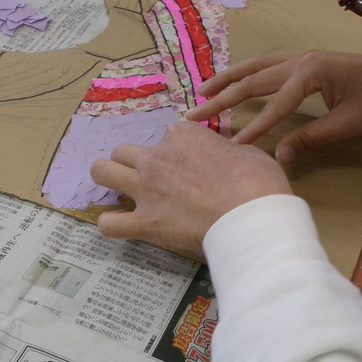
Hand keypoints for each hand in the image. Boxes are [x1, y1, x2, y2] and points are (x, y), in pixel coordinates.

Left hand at [90, 121, 291, 251]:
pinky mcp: (145, 222)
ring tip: (120, 191)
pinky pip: (109, 223)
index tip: (189, 165)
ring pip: (102, 172)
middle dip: (133, 162)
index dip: (177, 151)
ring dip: (108, 179)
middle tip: (150, 178)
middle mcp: (157, 157)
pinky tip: (119, 226)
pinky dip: (111, 224)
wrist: (251, 214)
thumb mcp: (247, 152)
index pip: (168, 135)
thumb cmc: (258, 182)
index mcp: (183, 135)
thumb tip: (227, 158)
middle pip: (124, 151)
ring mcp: (146, 189)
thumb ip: (226, 152)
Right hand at [187, 50, 361, 162]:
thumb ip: (312, 138)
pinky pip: (265, 65)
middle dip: (222, 99)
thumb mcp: (349, 123)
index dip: (253, 127)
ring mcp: (300, 57)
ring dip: (227, 80)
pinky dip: (244, 73)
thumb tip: (279, 157)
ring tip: (202, 92)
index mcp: (312, 73)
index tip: (231, 147)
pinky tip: (232, 81)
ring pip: (255, 67)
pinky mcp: (303, 61)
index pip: (274, 104)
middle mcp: (300, 60)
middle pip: (253, 80)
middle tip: (194, 115)